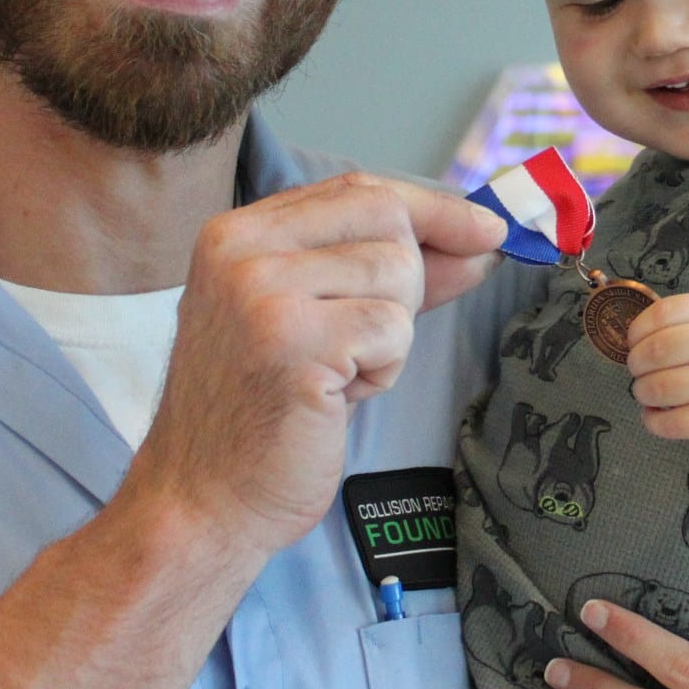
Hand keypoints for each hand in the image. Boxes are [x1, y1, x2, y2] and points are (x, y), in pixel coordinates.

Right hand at [122, 174, 503, 559]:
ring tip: (336, 374)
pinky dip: (383, 370)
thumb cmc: (263, 415)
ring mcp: (262, 293)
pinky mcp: (292, 342)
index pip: (359, 189)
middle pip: (388, 221)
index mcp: (237, 233)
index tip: (485, 229)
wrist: (203, 498)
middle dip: (409, 282)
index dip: (432, 208)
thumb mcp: (318, 320)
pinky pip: (392, 329)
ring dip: (390, 337)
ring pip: (398, 275)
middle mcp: (242, 250)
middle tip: (366, 342)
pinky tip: (336, 396)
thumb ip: (388, 272)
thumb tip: (481, 239)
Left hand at [626, 295, 688, 451]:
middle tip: (638, 370)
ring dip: (642, 392)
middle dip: (635, 363)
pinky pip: (673, 424)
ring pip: (659, 388)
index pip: (663, 313)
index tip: (633, 341)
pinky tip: (655, 416)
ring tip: (646, 393)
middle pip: (656, 351)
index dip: (638, 329)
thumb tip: (642, 329)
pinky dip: (654, 422)